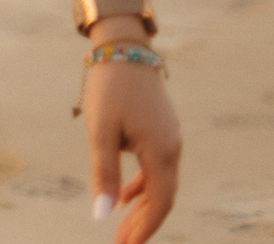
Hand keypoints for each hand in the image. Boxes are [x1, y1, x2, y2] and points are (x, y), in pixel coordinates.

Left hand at [83, 56, 181, 241]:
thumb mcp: (101, 132)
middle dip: (143, 224)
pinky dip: (141, 186)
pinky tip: (125, 198)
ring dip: (141, 207)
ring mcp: (169, 138)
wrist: (124, 48)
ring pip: (159, 184)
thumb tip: (103, 215)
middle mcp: (172, 148)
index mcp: (162, 151)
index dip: (146, 228)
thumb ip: (104, 174)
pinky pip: (155, 168)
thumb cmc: (110, 89)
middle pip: (162, 197)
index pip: (160, 203)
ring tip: (122, 230)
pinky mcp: (160, 130)